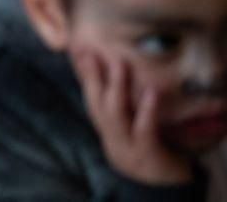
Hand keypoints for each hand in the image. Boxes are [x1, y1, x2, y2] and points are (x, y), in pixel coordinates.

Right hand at [75, 49, 193, 185]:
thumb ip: (118, 102)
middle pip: (97, 103)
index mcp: (103, 125)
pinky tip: (151, 92)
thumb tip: (113, 69)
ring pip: (115, 114)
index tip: (78, 47)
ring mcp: (126, 143)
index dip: (83, 73)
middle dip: (93, 76)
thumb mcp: (124, 126)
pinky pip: (144, 128)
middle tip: (93, 51)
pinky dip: (147, 110)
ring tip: (119, 63)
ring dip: (116, 87)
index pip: (90, 95)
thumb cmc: (141, 146)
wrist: (154, 185)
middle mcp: (109, 133)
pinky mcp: (146, 151)